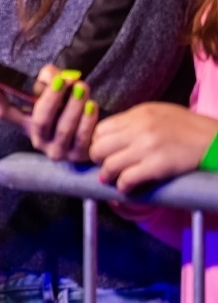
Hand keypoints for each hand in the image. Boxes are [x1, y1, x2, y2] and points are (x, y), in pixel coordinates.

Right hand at [0, 64, 95, 161]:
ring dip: (74, 106)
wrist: (97, 132)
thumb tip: (52, 76)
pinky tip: (92, 105)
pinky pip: (82, 138)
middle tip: (63, 80)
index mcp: (26, 123)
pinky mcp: (78, 157)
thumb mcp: (56, 91)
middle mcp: (38, 139)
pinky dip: (87, 121)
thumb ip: (51, 78)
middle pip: (39, 120)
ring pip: (63, 129)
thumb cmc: (71, 107)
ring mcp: (57, 151)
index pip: (4, 112)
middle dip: (51, 98)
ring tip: (83, 87)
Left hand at [90, 102, 217, 192]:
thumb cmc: (189, 129)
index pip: (100, 129)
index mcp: (138, 114)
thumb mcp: (158, 114)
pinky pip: (127, 178)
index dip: (97, 143)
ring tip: (112, 179)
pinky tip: (126, 187)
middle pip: (98, 147)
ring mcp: (148, 147)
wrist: (215, 140)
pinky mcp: (158, 165)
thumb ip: (133, 122)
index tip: (103, 152)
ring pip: (109, 164)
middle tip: (104, 166)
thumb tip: (109, 136)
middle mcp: (139, 128)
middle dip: (97, 160)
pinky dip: (123, 186)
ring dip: (108, 175)